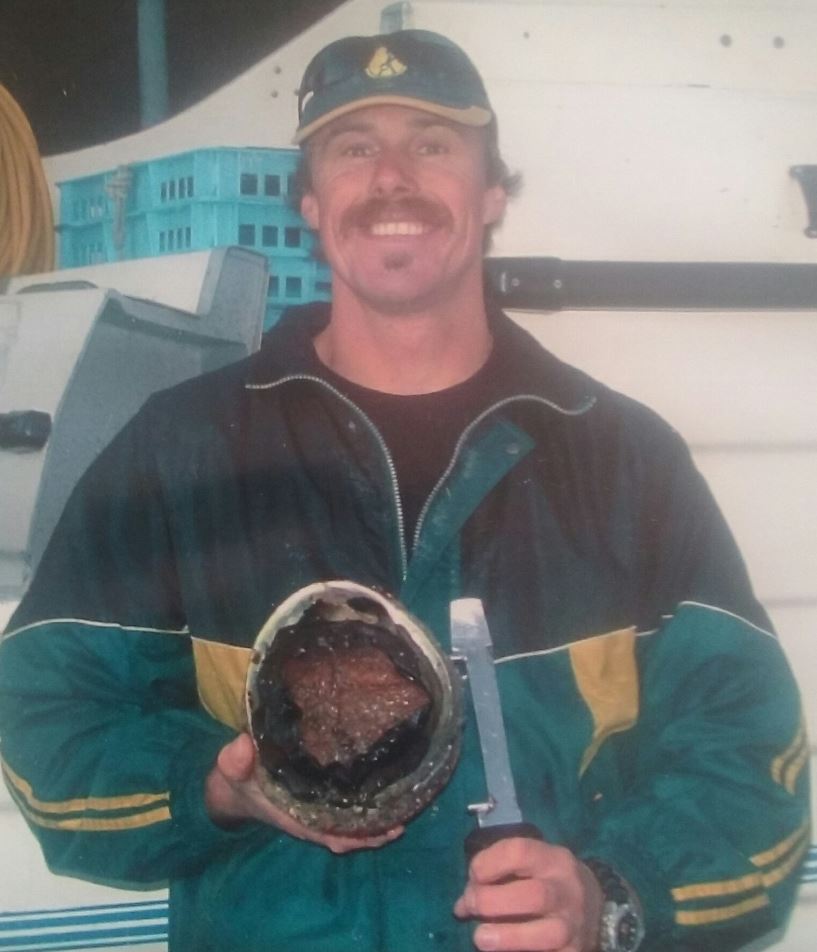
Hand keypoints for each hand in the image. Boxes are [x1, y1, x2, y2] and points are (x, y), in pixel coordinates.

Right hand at [204, 732, 402, 852]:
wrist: (236, 783)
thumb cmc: (240, 777)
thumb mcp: (233, 767)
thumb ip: (236, 759)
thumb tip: (244, 744)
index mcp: (294, 815)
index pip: (326, 833)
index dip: (351, 836)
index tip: (378, 832)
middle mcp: (309, 817)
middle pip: (345, 834)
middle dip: (372, 832)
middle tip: (400, 823)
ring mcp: (316, 809)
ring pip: (349, 823)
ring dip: (373, 822)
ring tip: (403, 813)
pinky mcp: (319, 798)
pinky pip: (345, 809)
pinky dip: (364, 808)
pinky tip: (386, 794)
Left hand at [454, 838, 603, 950]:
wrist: (596, 908)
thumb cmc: (549, 880)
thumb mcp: (532, 865)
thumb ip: (498, 875)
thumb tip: (461, 904)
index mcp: (554, 860)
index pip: (520, 852)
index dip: (488, 863)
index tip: (473, 876)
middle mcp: (568, 891)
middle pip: (534, 895)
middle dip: (493, 901)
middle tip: (470, 906)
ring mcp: (573, 926)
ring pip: (547, 933)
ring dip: (507, 937)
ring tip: (481, 938)